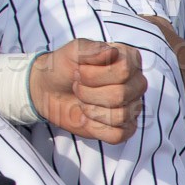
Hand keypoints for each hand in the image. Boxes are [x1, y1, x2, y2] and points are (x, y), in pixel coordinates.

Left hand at [29, 40, 143, 143]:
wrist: (49, 90)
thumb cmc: (64, 67)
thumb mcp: (73, 51)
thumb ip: (92, 49)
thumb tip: (113, 52)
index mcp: (129, 60)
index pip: (124, 71)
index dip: (94, 75)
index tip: (79, 72)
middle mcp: (136, 83)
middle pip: (121, 94)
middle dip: (89, 93)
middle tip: (77, 88)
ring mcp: (132, 107)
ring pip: (120, 116)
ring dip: (91, 110)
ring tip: (82, 102)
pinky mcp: (124, 128)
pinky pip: (118, 135)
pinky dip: (96, 128)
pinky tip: (87, 119)